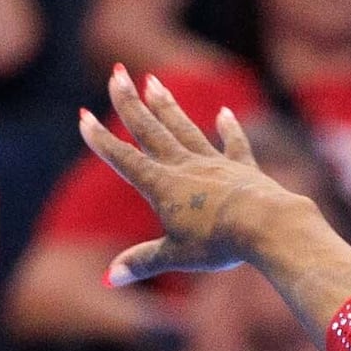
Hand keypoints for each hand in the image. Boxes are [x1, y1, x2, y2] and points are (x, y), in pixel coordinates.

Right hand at [77, 67, 306, 287]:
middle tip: (116, 73)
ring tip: (153, 81)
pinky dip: (228, 129)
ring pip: (184, 128)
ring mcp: (214, 163)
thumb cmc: (219, 243)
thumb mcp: (176, 255)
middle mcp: (185, 167)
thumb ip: (143, 261)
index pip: (124, 159)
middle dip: (130, 102)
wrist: (267, 225)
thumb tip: (109, 278)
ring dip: (167, 105)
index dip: (101, 139)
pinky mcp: (243, 168)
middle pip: (151, 130)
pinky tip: (223, 113)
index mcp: (163, 186)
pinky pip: (233, 144)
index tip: (82, 115)